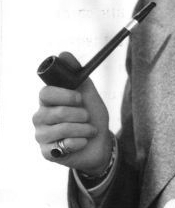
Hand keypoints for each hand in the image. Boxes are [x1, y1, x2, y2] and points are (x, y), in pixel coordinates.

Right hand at [33, 51, 110, 173]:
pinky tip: (82, 142)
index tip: (79, 98)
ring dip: (83, 129)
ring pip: (62, 129)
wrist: (100, 142)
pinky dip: (81, 142)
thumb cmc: (91, 115)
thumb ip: (76, 74)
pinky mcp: (47, 153)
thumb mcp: (88, 92)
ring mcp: (42, 136)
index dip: (64, 95)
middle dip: (78, 114)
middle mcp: (40, 117)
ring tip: (89, 129)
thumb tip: (63, 53)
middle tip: (87, 116)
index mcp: (48, 101)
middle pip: (55, 112)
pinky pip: (65, 146)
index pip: (46, 94)